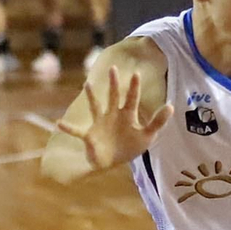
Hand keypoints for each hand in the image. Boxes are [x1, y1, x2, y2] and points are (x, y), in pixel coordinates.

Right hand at [54, 65, 174, 171]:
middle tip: (113, 68)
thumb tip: (171, 106)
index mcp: (126, 115)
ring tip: (87, 85)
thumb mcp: (147, 136)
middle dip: (113, 83)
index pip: (131, 98)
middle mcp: (112, 115)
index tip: (136, 73)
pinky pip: (77, 131)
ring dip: (91, 97)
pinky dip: (68, 128)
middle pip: (112, 96)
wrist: (112, 161)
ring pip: (95, 107)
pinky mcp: (89, 135)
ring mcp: (99, 124)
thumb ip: (158, 121)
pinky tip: (59, 123)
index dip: (133, 87)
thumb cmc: (129, 146)